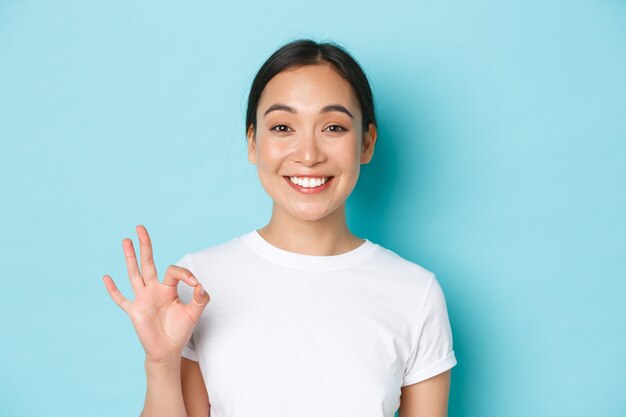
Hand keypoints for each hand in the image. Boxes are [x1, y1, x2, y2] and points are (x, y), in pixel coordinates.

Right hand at [103, 225, 209, 363]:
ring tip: (126, 240)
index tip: (195, 284)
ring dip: (130, 257)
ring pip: (134, 274)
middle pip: (148, 262)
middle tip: (141, 227)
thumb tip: (200, 286)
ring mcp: (142, 299)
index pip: (174, 271)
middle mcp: (153, 289)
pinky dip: (113, 290)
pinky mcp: (134, 311)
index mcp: (168, 288)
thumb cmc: (180, 330)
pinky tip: (106, 277)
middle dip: (145, 245)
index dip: (185, 274)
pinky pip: (121, 299)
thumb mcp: (194, 313)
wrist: (168, 350)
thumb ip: (200, 298)